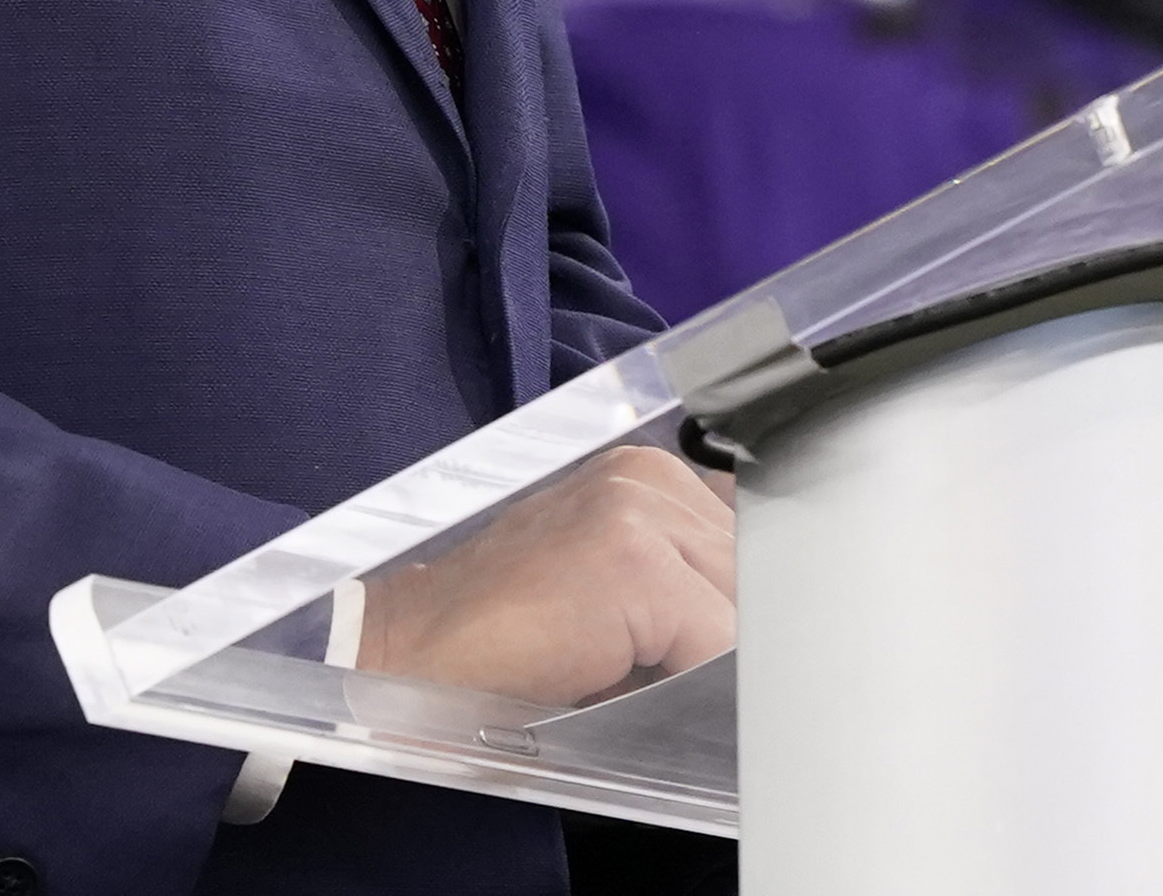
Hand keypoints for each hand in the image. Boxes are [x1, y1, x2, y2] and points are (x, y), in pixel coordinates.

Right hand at [350, 446, 736, 707]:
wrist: (404, 650)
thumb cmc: (497, 639)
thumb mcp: (606, 595)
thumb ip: (680, 589)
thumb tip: (758, 635)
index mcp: (642, 475)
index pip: (752, 540)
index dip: (750, 607)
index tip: (739, 651)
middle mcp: (644, 477)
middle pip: (757, 570)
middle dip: (735, 636)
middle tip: (678, 679)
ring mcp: (637, 511)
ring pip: (745, 606)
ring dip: (713, 660)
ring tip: (644, 681)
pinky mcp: (632, 562)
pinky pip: (718, 641)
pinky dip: (696, 685)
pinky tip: (636, 687)